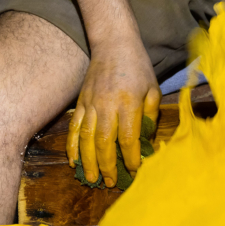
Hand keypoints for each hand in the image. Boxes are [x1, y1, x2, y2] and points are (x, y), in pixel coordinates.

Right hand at [67, 37, 160, 187]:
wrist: (113, 43)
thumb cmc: (137, 67)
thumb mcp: (152, 88)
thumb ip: (150, 115)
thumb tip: (147, 142)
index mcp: (128, 102)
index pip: (128, 137)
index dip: (130, 157)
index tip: (133, 171)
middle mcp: (106, 105)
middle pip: (104, 142)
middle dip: (107, 165)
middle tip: (110, 182)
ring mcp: (90, 104)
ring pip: (86, 138)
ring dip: (88, 161)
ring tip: (91, 179)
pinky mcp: (80, 103)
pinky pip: (74, 128)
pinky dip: (72, 146)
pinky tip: (73, 162)